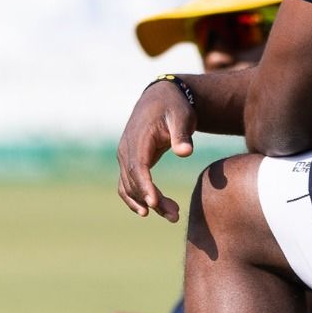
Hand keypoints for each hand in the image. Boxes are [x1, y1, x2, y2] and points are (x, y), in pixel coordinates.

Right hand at [117, 81, 195, 221]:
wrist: (161, 97)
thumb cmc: (174, 107)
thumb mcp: (181, 116)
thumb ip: (182, 134)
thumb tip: (186, 153)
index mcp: (138, 139)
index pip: (137, 167)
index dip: (144, 186)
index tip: (154, 202)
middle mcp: (126, 150)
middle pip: (134, 181)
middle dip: (152, 200)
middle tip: (174, 215)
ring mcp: (125, 156)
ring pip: (131, 187)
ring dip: (148, 202)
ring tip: (173, 215)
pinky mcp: (130, 161)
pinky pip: (127, 184)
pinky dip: (136, 198)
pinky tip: (151, 210)